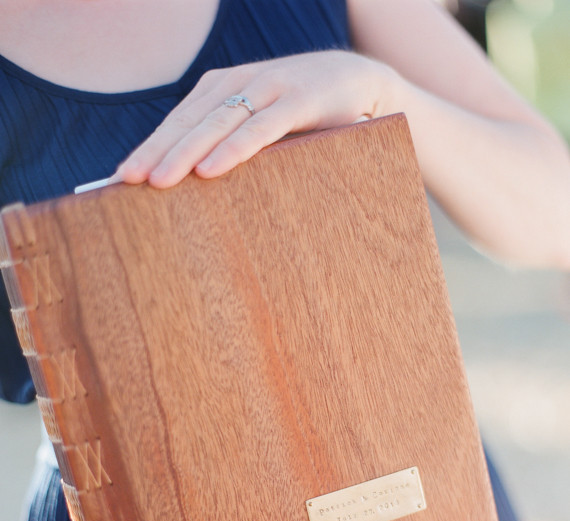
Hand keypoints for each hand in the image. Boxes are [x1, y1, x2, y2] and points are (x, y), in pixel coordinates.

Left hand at [115, 51, 393, 186]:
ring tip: (158, 182)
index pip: (175, 122)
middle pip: (187, 122)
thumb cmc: (299, 112)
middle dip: (154, 152)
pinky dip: (234, 149)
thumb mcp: (256, 122)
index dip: (147, 148)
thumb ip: (226, 142)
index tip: (118, 178)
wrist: (358, 82)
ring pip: (216, 124)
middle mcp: (237, 83)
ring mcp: (267, 89)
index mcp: (220, 89)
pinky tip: (211, 170)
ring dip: (185, 153)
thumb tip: (189, 183)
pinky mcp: (298, 101)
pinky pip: (260, 129)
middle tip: (126, 182)